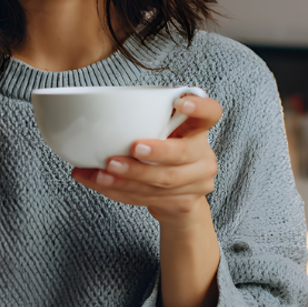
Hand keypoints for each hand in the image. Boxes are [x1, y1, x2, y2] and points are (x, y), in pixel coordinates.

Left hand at [70, 95, 221, 226]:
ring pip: (163, 181)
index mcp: (198, 129)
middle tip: (131, 148)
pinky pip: (149, 198)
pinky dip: (120, 191)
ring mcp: (197, 182)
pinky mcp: (183, 203)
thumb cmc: (163, 153)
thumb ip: (148, 123)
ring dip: (128, 178)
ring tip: (102, 173)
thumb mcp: (163, 133)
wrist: (178, 198)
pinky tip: (100, 183)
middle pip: (182, 154)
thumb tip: (97, 115)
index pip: (210, 113)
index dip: (199, 107)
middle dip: (155, 153)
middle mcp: (203, 155)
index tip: (180, 103)